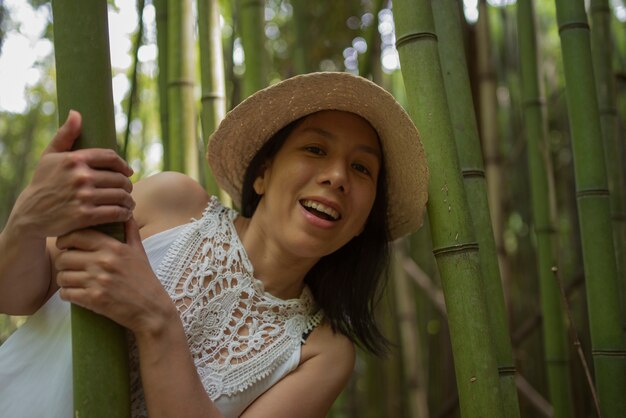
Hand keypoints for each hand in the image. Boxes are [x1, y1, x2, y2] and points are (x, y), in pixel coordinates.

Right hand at [10, 110, 134, 238]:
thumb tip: (76, 113)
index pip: (110, 157)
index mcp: (75, 159)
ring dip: (128, 200)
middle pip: (119, 178)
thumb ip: (65, 135)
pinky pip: (115, 212)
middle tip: (127, 190)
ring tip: (128, 202)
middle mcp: (81, 176)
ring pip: (120, 196)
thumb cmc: (44, 182)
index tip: (128, 171)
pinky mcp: (85, 216)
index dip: (123, 165)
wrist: (30, 214)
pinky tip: (125, 213)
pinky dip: (124, 213)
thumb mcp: (50, 156)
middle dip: (127, 185)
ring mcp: (84, 196)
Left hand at [55, 218, 175, 333]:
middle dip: (63, 263)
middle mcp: (104, 262)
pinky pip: (66, 293)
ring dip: (64, 280)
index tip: (65, 245)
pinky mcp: (93, 299)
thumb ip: (131, 231)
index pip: (77, 235)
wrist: (151, 309)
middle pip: (64, 257)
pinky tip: (75, 293)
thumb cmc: (145, 280)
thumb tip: (127, 212)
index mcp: (114, 247)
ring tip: (72, 281)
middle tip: (69, 267)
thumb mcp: (140, 252)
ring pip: (62, 276)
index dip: (65, 239)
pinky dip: (67, 294)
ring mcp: (97, 281)